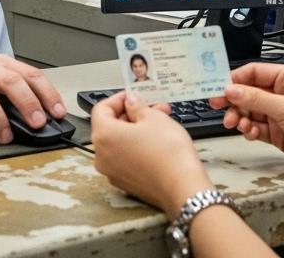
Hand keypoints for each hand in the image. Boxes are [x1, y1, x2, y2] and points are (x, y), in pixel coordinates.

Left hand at [90, 91, 213, 216]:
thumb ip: (137, 106)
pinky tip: (156, 142)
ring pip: (119, 143)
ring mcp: (111, 172)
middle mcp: (101, 156)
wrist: (182, 187)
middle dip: (131, 114)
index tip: (133, 96)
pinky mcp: (124, 182)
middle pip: (110, 126)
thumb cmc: (168, 153)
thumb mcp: (154, 118)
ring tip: (160, 123)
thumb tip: (131, 103)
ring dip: (136, 130)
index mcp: (103, 135)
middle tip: (152, 108)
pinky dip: (136, 147)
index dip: (118, 99)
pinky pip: (125, 158)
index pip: (101, 109)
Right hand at [211, 63, 283, 174]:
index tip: (217, 88)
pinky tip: (250, 133)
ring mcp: (280, 113)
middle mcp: (282, 93)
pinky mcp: (279, 132)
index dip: (234, 80)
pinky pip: (257, 127)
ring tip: (237, 124)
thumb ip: (255, 100)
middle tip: (218, 108)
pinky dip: (250, 130)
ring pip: (250, 112)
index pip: (254, 73)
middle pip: (248, 93)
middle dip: (234, 101)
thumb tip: (231, 90)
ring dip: (241, 117)